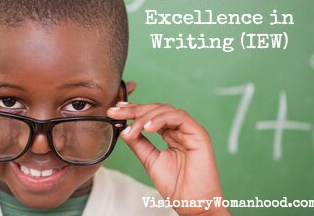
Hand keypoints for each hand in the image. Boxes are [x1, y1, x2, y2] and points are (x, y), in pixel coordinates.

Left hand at [107, 102, 230, 215]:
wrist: (192, 204)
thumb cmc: (176, 185)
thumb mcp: (150, 160)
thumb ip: (138, 143)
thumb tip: (124, 129)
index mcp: (170, 134)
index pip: (150, 116)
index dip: (133, 110)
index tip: (115, 111)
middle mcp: (180, 129)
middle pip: (156, 109)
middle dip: (134, 110)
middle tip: (116, 113)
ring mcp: (190, 130)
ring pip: (166, 110)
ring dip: (145, 116)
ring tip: (133, 128)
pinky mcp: (199, 133)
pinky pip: (179, 117)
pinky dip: (161, 119)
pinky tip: (148, 128)